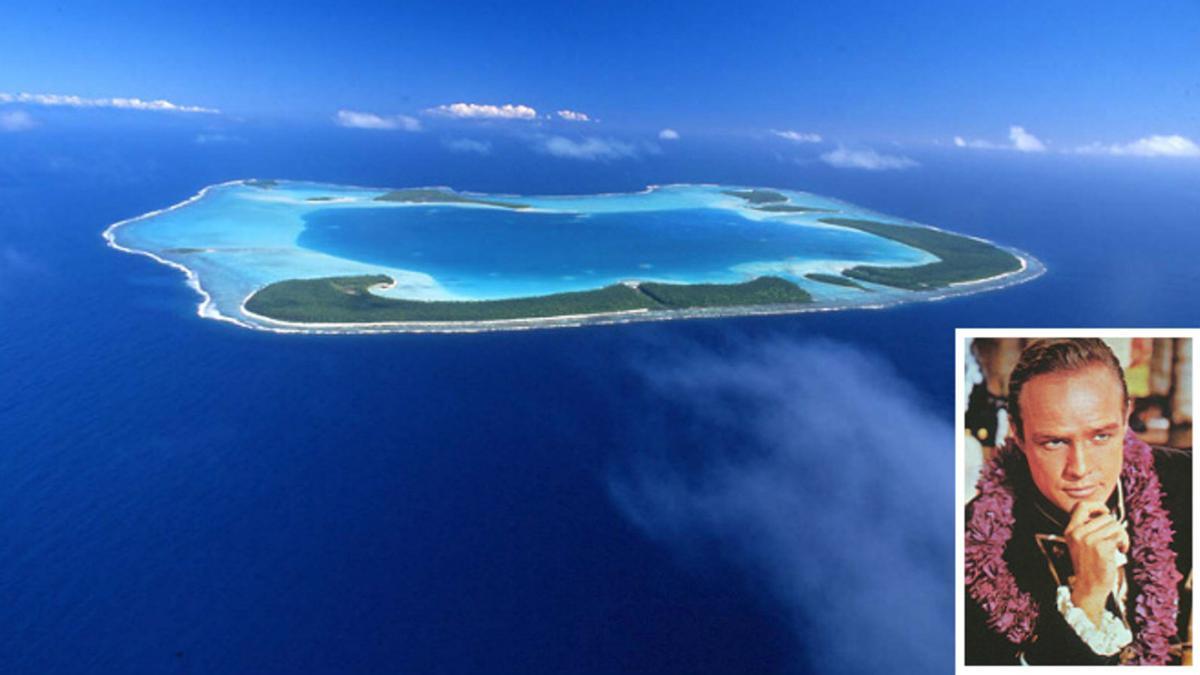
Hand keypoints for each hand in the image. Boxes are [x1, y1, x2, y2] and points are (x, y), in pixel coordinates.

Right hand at [1064, 500, 1129, 626]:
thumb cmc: (1089, 566)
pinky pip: (1120, 535)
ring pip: (1115, 525)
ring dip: (1121, 535)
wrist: (1089, 587)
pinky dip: (1124, 542)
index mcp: (1071, 530)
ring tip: (1118, 545)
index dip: (1097, 505)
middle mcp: (1078, 532)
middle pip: (1105, 516)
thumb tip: (1106, 515)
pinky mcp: (1101, 547)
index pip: (1082, 506)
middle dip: (1115, 527)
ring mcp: (1088, 539)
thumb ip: (1088, 529)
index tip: (1104, 512)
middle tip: (1115, 538)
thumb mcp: (1080, 544)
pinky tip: (1121, 550)